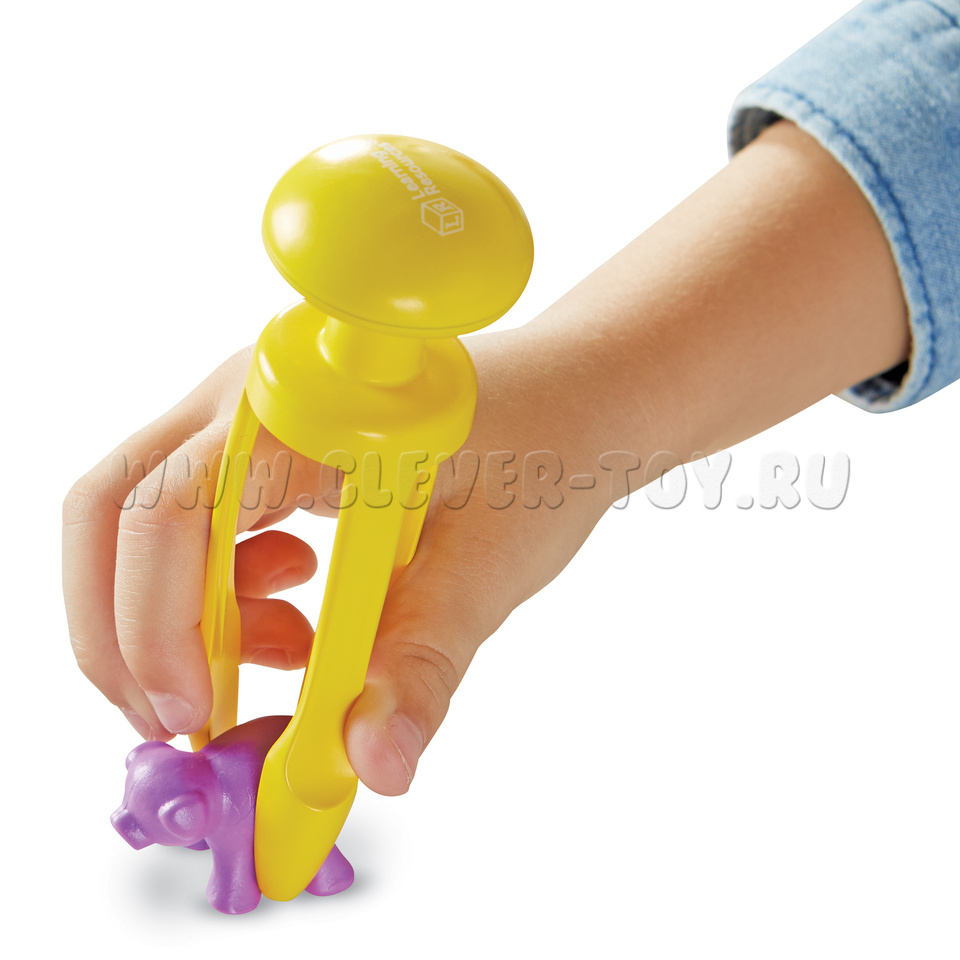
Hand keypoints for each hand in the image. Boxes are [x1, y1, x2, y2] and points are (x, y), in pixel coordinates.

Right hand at [63, 331, 611, 794]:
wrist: (575, 401)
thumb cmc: (545, 453)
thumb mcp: (486, 567)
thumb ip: (420, 668)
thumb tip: (372, 766)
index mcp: (310, 408)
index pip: (174, 510)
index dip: (156, 624)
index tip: (197, 718)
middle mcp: (258, 399)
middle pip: (120, 511)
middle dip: (130, 630)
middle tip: (183, 717)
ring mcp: (256, 417)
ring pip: (149, 526)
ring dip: (186, 618)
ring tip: (295, 651)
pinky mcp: (268, 447)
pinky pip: (197, 528)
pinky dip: (223, 595)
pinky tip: (302, 613)